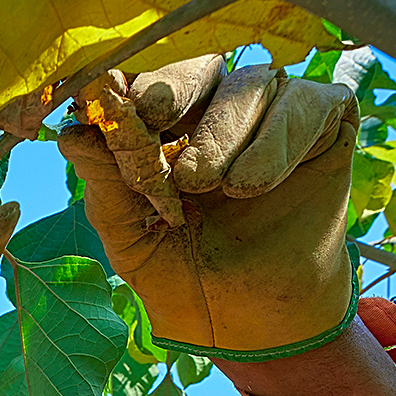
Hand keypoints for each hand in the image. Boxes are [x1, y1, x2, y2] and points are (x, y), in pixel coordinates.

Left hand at [60, 59, 358, 359]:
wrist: (249, 328)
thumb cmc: (184, 281)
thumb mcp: (130, 239)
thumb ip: (105, 186)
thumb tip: (70, 132)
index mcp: (166, 133)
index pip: (147, 85)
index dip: (129, 85)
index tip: (109, 96)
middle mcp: (219, 114)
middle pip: (199, 68)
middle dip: (175, 87)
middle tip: (156, 117)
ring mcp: (274, 117)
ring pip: (253, 82)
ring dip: (224, 131)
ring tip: (215, 187)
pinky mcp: (325, 126)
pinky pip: (308, 102)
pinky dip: (279, 138)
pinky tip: (253, 184)